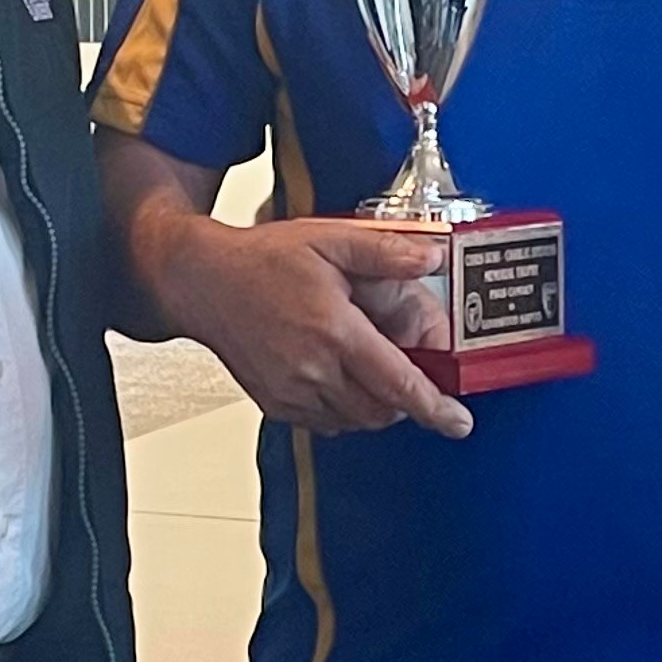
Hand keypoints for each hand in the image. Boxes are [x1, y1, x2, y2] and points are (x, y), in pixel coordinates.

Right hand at [145, 210, 473, 441]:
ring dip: (376, 405)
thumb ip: (385, 251)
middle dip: (406, 401)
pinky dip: (345, 410)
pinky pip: (325, 422)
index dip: (434, 408)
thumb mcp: (330, 239)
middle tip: (412, 372)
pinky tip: (341, 376)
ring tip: (372, 366)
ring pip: (354, 421)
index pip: (398, 384)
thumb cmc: (260, 260)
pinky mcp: (275, 402)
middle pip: (381, 410)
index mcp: (334, 331)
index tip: (458, 422)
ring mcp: (291, 390)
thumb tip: (430, 256)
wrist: (202, 280)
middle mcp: (313, 368)